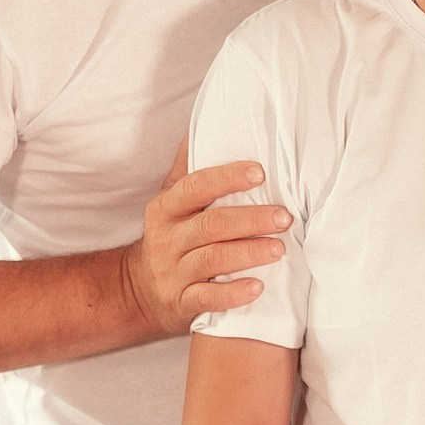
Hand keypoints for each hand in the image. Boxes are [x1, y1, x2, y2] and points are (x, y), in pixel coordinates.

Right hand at [121, 141, 292, 336]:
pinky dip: (232, 294)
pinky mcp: (181, 303)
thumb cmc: (171, 237)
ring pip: (211, 260)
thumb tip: (206, 121)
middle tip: (285, 217)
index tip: (259, 173)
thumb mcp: (171, 201)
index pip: (194, 187)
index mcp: (166, 208)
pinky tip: (258, 288)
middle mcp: (167, 238)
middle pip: (210, 225)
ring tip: (279, 249)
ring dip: (247, 254)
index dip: (226, 178)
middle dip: (249, 219)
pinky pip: (207, 299)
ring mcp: (174, 272)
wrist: (139, 292)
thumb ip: (188, 168)